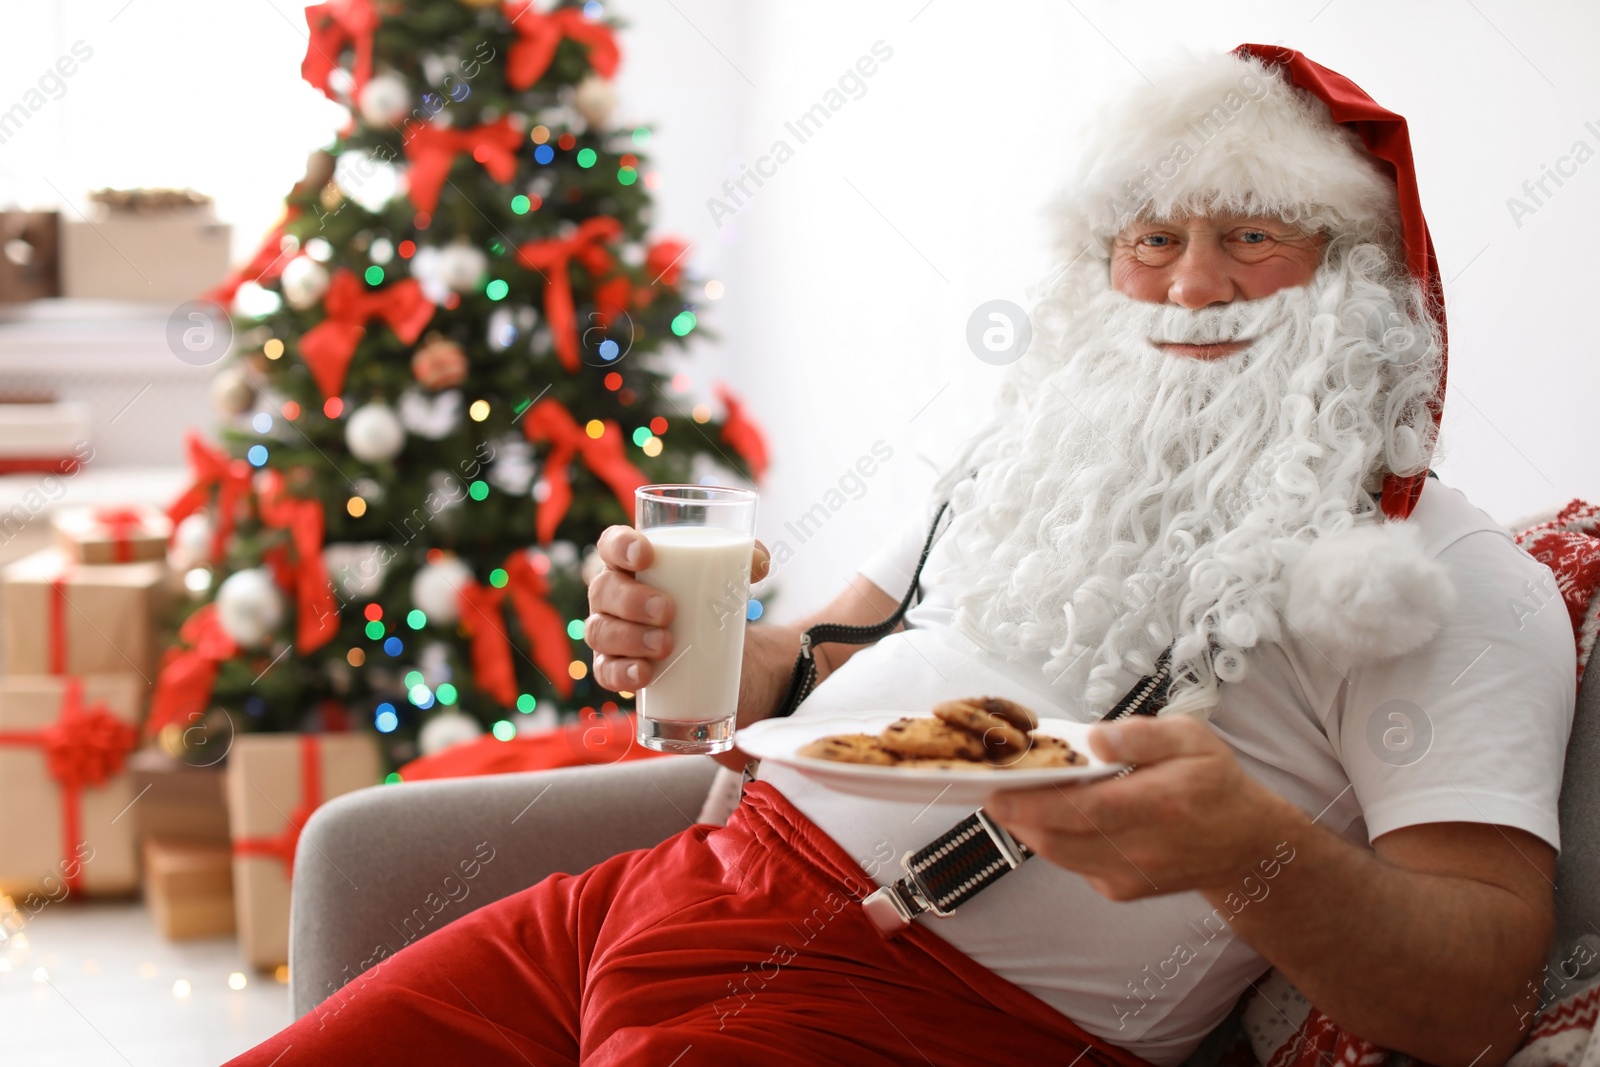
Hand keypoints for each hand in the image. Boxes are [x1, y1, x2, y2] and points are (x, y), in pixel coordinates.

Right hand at [585, 525, 769, 692]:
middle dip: (632, 600)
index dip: (620, 546)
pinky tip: (644, 674)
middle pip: (604, 590)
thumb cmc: (707, 603)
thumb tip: (759, 562)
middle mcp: (612, 595)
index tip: (647, 555)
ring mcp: (609, 632)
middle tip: (668, 610)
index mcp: (632, 564)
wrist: (714, 654)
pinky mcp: (614, 668)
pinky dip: (623, 674)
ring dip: (630, 638)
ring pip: (600, 632)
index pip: (610, 544)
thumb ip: (745, 562)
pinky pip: (606, 673)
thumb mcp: (727, 580)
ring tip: (665, 644)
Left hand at [985, 715, 1304, 901]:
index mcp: (1162, 803)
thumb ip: (1142, 735)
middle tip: (988, 786)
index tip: (998, 786)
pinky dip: (1051, 840)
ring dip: (1026, 827)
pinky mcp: (1121, 889)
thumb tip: (1096, 739)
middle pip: (1060, 838)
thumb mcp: (1192, 738)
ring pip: (1059, 855)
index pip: (1086, 809)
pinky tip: (1044, 815)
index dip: (1035, 801)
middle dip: (1015, 814)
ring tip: (1006, 796)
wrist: (1244, 846)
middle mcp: (1144, 846)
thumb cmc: (1214, 784)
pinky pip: (1073, 864)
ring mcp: (1130, 874)